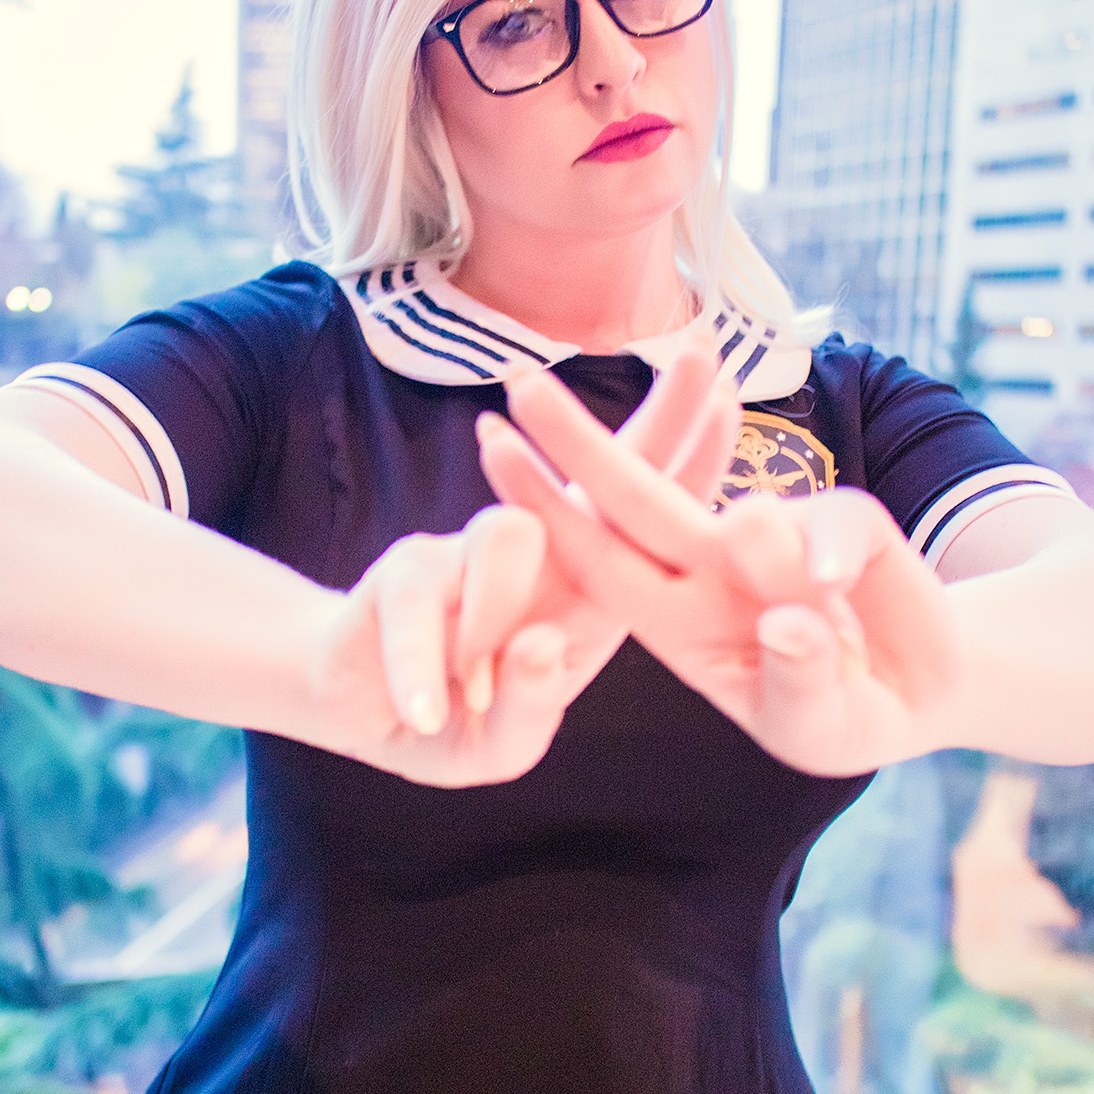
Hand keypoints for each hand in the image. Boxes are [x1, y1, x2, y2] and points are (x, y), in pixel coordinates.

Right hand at [302, 342, 742, 788]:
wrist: (363, 719)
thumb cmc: (457, 722)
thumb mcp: (503, 739)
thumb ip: (529, 705)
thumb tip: (538, 641)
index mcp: (585, 594)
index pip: (646, 523)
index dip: (688, 465)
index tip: (730, 397)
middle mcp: (539, 556)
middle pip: (608, 474)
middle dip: (659, 418)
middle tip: (700, 354)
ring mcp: (471, 552)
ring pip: (506, 536)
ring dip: (492, 618)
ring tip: (470, 688)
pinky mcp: (404, 571)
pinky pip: (420, 604)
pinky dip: (422, 664)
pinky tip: (429, 708)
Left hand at [477, 360, 961, 775]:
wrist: (927, 690)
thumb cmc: (842, 713)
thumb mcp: (815, 724)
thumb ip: (799, 679)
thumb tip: (787, 614)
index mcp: (677, 619)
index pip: (599, 556)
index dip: (546, 506)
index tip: (493, 445)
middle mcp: (713, 566)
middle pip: (633, 496)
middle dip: (576, 439)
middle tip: (518, 378)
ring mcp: (776, 535)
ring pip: (750, 516)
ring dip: (764, 550)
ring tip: (803, 618)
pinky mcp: (845, 519)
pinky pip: (836, 521)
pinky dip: (834, 553)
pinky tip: (841, 591)